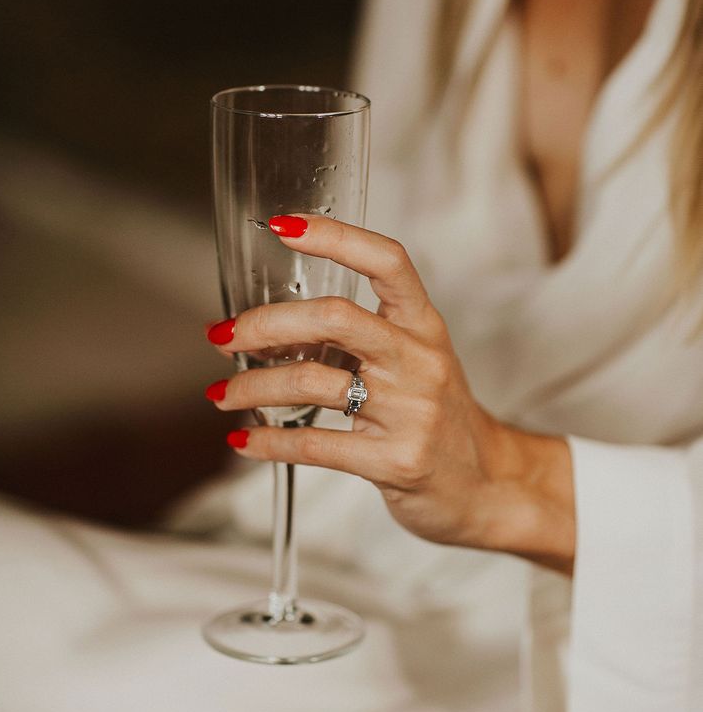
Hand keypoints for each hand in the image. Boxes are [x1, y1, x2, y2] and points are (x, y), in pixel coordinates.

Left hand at [205, 215, 574, 568]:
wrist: (488, 485)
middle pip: (335, 317)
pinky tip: (244, 441)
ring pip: (313, 383)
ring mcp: (411, 412)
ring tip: (222, 394)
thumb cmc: (437, 416)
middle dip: (265, 324)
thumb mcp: (408, 364)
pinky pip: (316, 445)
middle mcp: (420, 360)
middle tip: (224, 336)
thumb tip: (257, 332)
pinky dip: (269, 442)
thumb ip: (347, 341)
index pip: (387, 261)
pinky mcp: (396, 461)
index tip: (282, 226)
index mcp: (425, 325)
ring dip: (252, 387)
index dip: (335, 237)